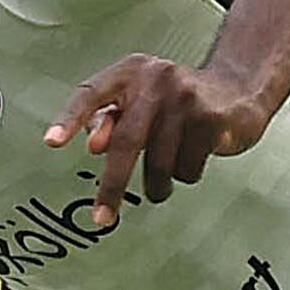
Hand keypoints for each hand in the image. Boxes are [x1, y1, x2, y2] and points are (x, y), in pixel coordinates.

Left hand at [47, 58, 275, 226]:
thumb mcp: (139, 102)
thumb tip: (94, 145)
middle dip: (112, 186)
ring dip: (158, 185)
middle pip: (126, 141)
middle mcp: (156, 78)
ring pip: (159, 164)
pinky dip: (186, 174)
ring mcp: (186, 97)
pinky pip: (186, 168)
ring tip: (162, 180)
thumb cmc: (175, 102)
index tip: (51, 143)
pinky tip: (194, 156)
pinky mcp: (211, 118)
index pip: (90, 93)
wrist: (238, 90)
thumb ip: (110, 119)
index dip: (70, 119)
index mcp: (130, 71)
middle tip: (102, 217)